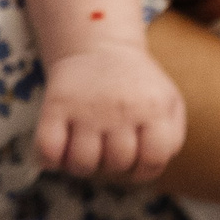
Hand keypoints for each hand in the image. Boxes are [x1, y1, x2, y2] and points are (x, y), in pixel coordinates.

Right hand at [36, 41, 186, 178]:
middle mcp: (122, 107)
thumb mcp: (168, 103)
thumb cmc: (138, 86)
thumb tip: (150, 167)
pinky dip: (50, 160)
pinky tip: (59, 151)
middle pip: (116, 164)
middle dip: (112, 167)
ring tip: (85, 151)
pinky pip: (48, 149)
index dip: (143, 172)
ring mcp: (88, 106)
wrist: (101, 47)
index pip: (153, 160)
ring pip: (82, 162)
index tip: (134, 164)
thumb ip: (172, 139)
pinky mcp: (57, 103)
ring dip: (81, 167)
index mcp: (154, 108)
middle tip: (107, 151)